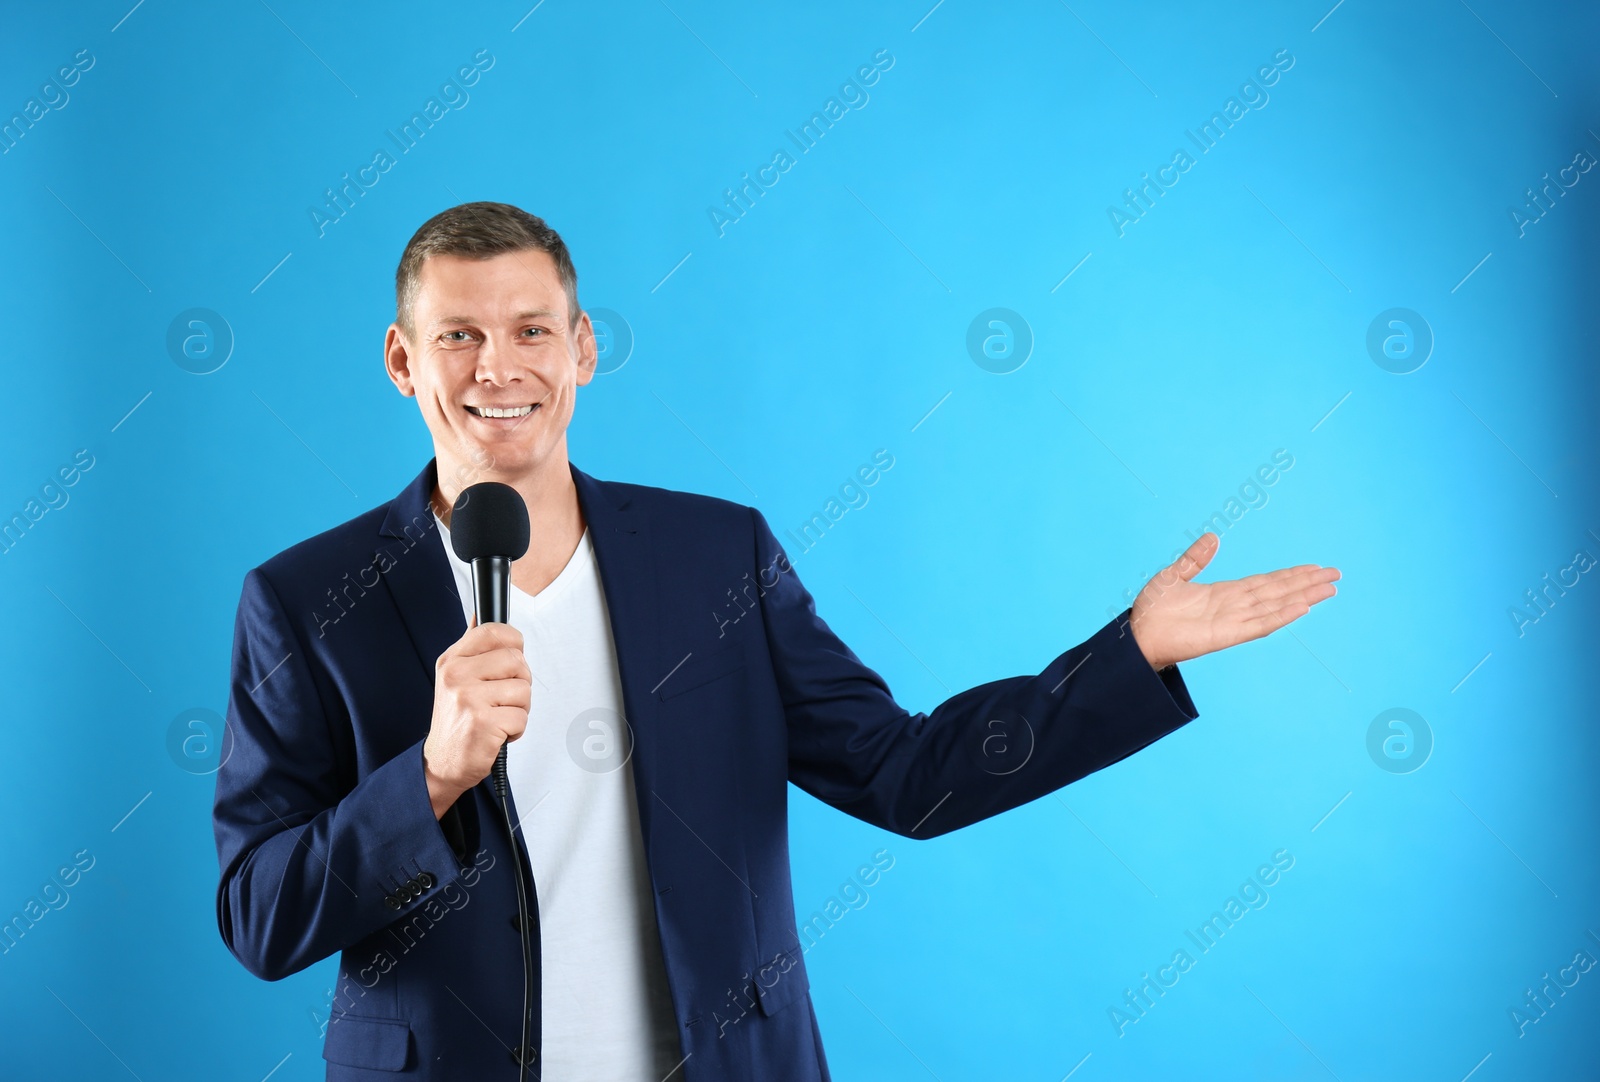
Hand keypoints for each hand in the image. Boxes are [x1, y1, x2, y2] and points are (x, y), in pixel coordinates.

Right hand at [421, 614, 530, 818]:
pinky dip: (517, 729)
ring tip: (499, 717)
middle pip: (517, 660)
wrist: (442, 762)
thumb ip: (472, 648)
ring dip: (520, 709)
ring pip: (524, 690)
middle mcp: (457, 675)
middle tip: (504, 698)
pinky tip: (498, 733)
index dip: (514, 643)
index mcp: (452, 660)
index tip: (511, 661)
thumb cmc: (456, 720)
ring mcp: (468, 698)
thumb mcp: (455, 678)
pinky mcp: (482, 723)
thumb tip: (480, 615)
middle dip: (521, 682)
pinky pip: (522, 717)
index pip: (493, 631)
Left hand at [1128, 533, 1339, 670]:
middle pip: (1278, 592)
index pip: (1266, 582)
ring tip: (1329, 589)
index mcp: (1225, 593)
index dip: (1290, 575)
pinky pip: (1259, 624)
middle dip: (1306, 583)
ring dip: (1303, 597)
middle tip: (1335, 575)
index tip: (1314, 568)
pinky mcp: (1226, 635)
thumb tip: (1214, 537)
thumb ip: (1195, 558)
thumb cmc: (1152, 609)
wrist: (1137, 635)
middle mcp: (1234, 607)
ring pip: (1276, 606)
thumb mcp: (1174, 575)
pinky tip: (1302, 608)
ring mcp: (1233, 621)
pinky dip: (1281, 616)